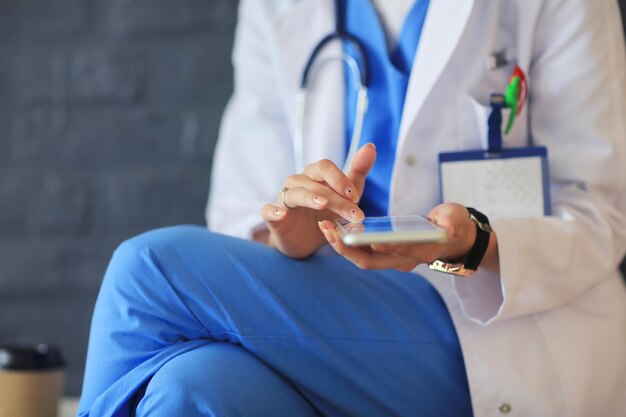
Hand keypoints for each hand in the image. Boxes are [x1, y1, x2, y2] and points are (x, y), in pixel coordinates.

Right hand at [261, 144, 376, 257]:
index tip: (356, 197)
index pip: (325, 167)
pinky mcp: (274, 217)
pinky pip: (268, 211)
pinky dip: (273, 211)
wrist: (306, 240)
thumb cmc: (326, 212)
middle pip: (314, 180)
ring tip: (323, 205)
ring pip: (296, 193)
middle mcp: (298, 182)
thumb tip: (370, 146)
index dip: (340, 179)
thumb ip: (357, 172)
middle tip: (353, 212)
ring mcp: (284, 198)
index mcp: (314, 175)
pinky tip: (281, 214)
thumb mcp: (346, 195)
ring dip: (311, 198)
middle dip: (336, 196)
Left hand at [318, 203, 482, 271]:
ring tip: (325, 228)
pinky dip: (347, 242)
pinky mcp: (384, 253)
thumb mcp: (456, 219)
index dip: (386, 246)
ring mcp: (393, 259)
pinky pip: (361, 252)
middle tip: (331, 233)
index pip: (400, 251)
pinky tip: (333, 228)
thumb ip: (451, 220)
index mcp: (423, 250)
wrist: (452, 238)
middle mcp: (404, 260)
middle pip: (372, 260)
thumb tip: (446, 224)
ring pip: (363, 258)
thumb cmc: (454, 225)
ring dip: (343, 246)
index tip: (369, 239)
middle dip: (350, 249)